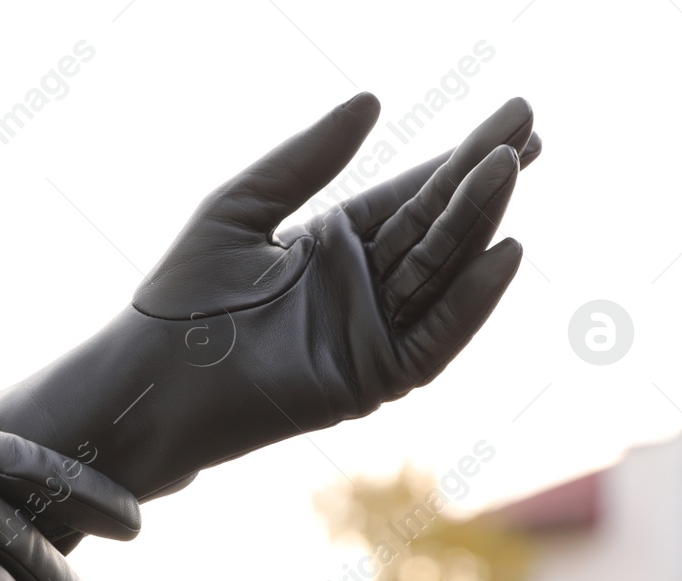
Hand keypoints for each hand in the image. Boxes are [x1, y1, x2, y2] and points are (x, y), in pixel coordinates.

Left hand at [0, 93, 539, 507]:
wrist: (151, 376)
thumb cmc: (181, 295)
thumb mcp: (244, 207)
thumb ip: (306, 158)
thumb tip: (371, 99)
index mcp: (331, 246)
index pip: (411, 197)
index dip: (459, 160)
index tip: (514, 117)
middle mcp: (359, 290)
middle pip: (435, 228)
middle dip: (482, 180)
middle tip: (530, 129)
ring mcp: (369, 335)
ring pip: (439, 275)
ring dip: (477, 225)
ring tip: (508, 169)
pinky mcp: (370, 379)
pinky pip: (433, 339)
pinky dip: (468, 302)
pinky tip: (502, 253)